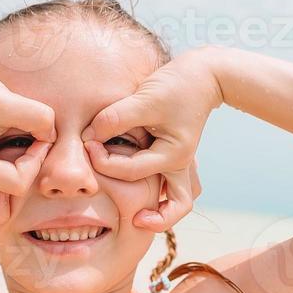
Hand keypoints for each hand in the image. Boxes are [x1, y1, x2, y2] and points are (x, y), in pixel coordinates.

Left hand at [80, 47, 221, 230]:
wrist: (205, 74)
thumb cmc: (176, 84)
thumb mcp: (144, 99)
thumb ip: (115, 119)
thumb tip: (88, 137)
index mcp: (174, 155)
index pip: (130, 171)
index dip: (103, 161)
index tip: (87, 145)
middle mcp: (181, 165)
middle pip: (174, 207)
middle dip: (146, 212)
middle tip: (120, 206)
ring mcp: (182, 163)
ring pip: (180, 202)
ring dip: (163, 213)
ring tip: (138, 218)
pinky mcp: (177, 156)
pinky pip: (175, 187)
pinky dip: (164, 196)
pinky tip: (143, 193)